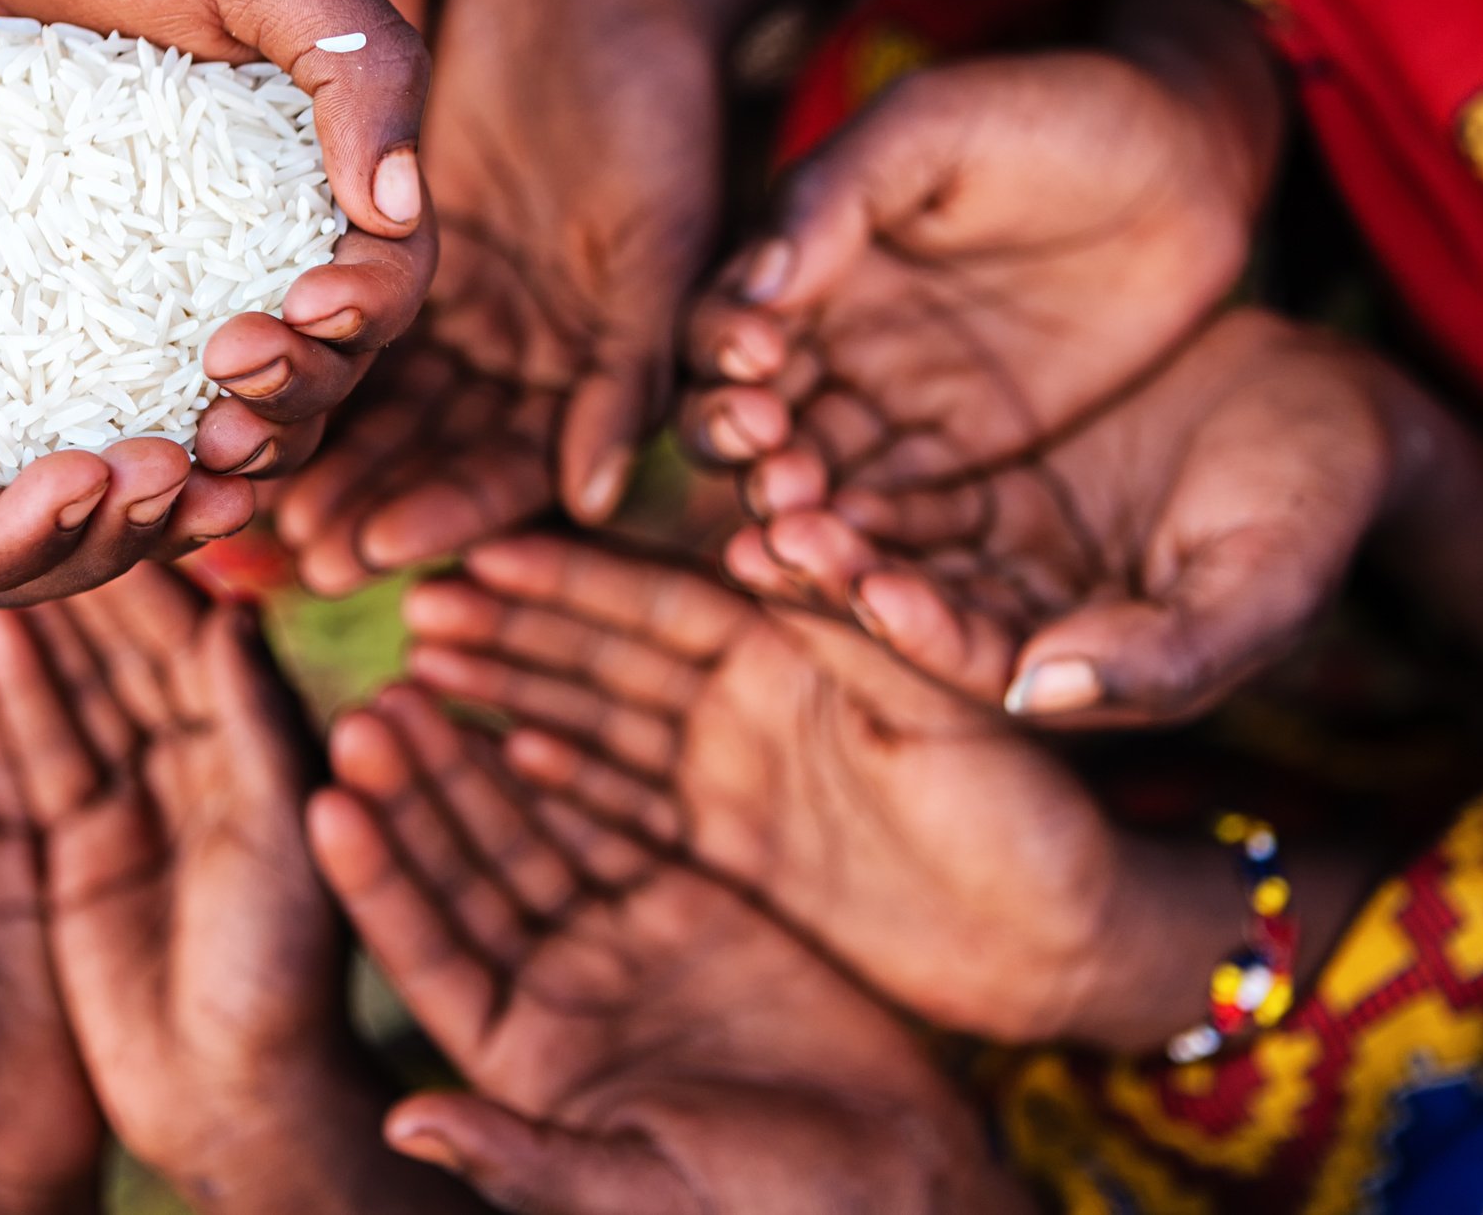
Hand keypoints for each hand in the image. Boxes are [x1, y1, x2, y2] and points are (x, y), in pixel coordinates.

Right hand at [0, 565, 474, 1212]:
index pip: (188, 639)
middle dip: (59, 588)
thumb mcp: (283, 840)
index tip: (81, 497)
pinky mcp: (80, 846)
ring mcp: (135, 796)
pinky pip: (33, 759)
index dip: (136, 577)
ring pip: (67, 694)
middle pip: (118, 651)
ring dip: (16, 636)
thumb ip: (263, 726)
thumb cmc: (285, 972)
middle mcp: (197, 753)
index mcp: (257, 741)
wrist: (235, 1097)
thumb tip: (236, 609)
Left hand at [275, 0, 724, 591]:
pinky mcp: (378, 224)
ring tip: (227, 463)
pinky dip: (282, 337)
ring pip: (366, 378)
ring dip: (305, 424)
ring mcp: (445, 286)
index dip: (445, 510)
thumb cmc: (657, 98)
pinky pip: (323, 298)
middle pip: (426, 441)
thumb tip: (593, 498)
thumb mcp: (657, 235)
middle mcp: (510, 341)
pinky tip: (210, 377)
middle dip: (359, 488)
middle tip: (281, 534)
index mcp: (585, 361)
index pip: (511, 464)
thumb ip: (628, 363)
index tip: (370, 544)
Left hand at [309, 688, 1035, 1214]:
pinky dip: (572, 772)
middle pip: (463, 876)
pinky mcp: (690, 904)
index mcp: (519, 1061)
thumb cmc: (765, 1211)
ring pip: (528, 836)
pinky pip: (615, 824)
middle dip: (412, 797)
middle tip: (363, 714)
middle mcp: (554, 992)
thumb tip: (402, 1126)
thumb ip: (522, 1154)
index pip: (425, 953)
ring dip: (472, 767)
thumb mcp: (633, 1191)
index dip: (376, 881)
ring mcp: (619, 942)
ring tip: (420, 686)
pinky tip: (522, 713)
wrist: (893, 1183)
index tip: (327, 804)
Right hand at [402, 535, 1256, 1047]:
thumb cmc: (1030, 822)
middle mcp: (757, 701)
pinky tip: (498, 753)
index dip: (571, 576)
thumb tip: (784, 537)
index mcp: (804, 652)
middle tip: (420, 599)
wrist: (1062, 946)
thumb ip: (870, 626)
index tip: (484, 549)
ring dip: (517, 693)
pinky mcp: (735, 844)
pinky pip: (632, 801)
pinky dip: (565, 777)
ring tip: (423, 668)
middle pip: (612, 652)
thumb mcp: (955, 708)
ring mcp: (739, 772)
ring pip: (604, 722)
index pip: (664, 598)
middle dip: (516, 626)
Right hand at [687, 33, 1273, 512]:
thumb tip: (757, 282)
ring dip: (791, 500)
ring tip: (795, 519)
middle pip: (747, 410)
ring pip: (811, 471)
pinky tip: (860, 553)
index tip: (754, 350)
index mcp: (805, 256)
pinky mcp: (966, 453)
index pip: (725, 317)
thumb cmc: (1056, 115)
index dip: (721, 343)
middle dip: (737, 435)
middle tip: (761, 446)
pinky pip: (901, 509)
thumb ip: (841, 191)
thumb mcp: (937, 126)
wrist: (1192, 164)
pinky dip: (870, 536)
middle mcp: (832, 338)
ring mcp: (895, 401)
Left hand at [723, 309, 1406, 725]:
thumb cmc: (1315, 504)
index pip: (974, 664)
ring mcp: (984, 539)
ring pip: (879, 533)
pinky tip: (782, 407)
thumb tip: (1038, 694)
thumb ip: (1165, 651)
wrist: (1329, 403)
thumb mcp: (1263, 582)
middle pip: (901, 603)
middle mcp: (1008, 614)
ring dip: (814, 511)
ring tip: (758, 472)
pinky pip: (883, 459)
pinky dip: (834, 443)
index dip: (919, 636)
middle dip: (835, 577)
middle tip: (770, 535)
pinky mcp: (967, 466)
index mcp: (1071, 667)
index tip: (867, 590)